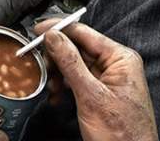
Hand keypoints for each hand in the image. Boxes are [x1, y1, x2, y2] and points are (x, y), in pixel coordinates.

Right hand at [37, 20, 158, 140]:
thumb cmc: (122, 135)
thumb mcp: (91, 96)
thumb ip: (71, 63)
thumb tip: (53, 36)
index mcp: (121, 58)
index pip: (84, 32)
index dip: (59, 29)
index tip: (36, 30)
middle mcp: (116, 65)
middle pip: (77, 48)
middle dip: (56, 57)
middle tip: (40, 64)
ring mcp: (108, 80)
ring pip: (74, 65)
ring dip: (58, 74)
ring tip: (50, 86)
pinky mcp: (100, 94)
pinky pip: (77, 81)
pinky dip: (64, 86)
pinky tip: (56, 95)